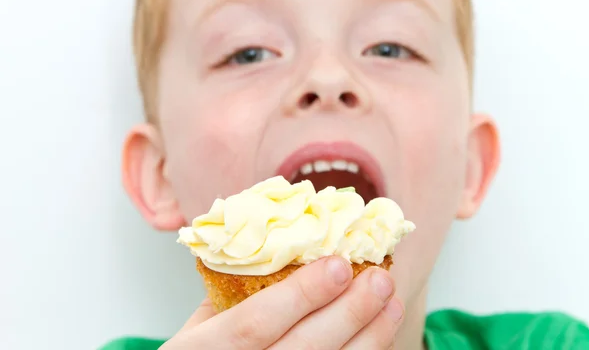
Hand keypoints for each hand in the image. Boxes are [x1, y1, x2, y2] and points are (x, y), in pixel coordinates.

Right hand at [160, 256, 404, 348]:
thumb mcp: (196, 329)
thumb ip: (227, 293)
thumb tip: (277, 249)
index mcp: (205, 349)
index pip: (256, 322)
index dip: (301, 294)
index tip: (339, 264)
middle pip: (304, 349)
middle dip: (349, 312)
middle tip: (380, 280)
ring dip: (368, 338)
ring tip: (392, 305)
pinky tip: (379, 336)